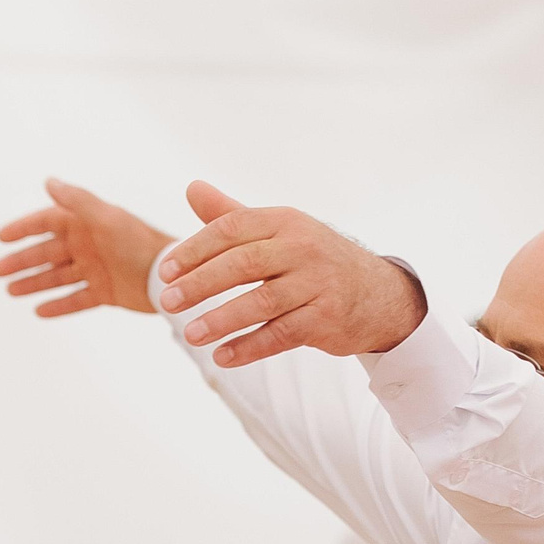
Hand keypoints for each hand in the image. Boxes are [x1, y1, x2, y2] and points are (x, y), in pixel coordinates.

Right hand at [0, 178, 174, 316]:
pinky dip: (59, 306)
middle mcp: (88, 245)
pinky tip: (39, 311)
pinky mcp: (105, 293)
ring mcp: (95, 270)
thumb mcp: (106, 218)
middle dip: (22, 261)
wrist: (170, 275)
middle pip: (47, 253)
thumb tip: (48, 181)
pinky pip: (76, 299)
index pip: (47, 222)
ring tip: (11, 291)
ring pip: (57, 277)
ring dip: (34, 283)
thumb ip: (77, 200)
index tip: (0, 237)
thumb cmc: (139, 241)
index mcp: (86, 224)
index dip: (24, 229)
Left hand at [154, 182, 425, 366]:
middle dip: (200, 284)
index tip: (165, 271)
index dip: (195, 250)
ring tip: (190, 335)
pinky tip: (222, 357)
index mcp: (285, 221)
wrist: (379, 295)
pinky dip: (249, 347)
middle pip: (243, 264)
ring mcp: (317, 283)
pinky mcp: (326, 318)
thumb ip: (232, 215)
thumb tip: (191, 187)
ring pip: (261, 302)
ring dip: (221, 320)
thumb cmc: (314, 260)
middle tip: (167, 302)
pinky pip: (280, 335)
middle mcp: (303, 247)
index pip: (232, 229)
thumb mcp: (278, 232)